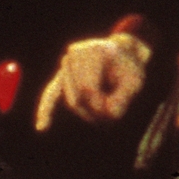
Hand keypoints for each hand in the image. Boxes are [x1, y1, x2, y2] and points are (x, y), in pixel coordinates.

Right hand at [36, 31, 150, 129]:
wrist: (122, 55)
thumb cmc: (129, 68)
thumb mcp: (135, 80)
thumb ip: (124, 98)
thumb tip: (110, 114)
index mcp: (94, 50)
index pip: (87, 89)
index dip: (100, 104)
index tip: (115, 111)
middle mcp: (75, 54)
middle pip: (79, 97)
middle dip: (95, 109)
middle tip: (113, 113)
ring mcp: (67, 65)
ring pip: (73, 102)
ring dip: (89, 111)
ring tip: (107, 106)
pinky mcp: (61, 77)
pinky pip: (51, 95)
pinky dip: (47, 110)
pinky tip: (42, 127)